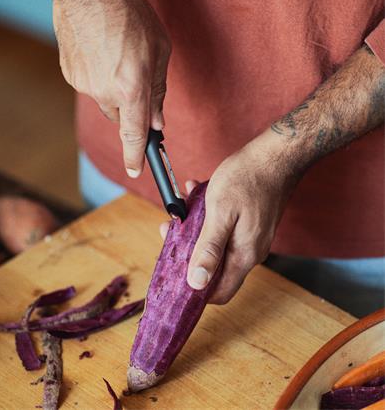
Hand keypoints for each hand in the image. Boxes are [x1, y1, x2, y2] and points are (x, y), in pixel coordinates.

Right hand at [52, 0, 170, 176]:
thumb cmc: (129, 13)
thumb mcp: (159, 50)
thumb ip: (158, 91)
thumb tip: (156, 120)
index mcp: (132, 87)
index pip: (134, 134)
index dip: (135, 157)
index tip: (136, 171)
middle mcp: (106, 92)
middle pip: (121, 118)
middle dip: (130, 108)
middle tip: (134, 80)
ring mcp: (85, 84)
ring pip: (105, 102)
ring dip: (113, 91)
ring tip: (116, 59)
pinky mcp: (70, 75)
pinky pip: (90, 87)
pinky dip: (98, 78)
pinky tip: (100, 54)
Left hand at [160, 135, 298, 303]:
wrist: (275, 155)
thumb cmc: (247, 179)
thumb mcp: (220, 213)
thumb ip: (208, 249)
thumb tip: (196, 283)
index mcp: (244, 255)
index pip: (219, 292)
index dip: (195, 289)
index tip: (174, 270)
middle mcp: (250, 251)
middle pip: (214, 268)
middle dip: (189, 250)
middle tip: (173, 228)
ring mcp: (252, 237)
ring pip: (216, 245)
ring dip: (196, 228)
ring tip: (185, 205)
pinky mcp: (250, 224)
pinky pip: (224, 229)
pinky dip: (208, 217)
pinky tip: (198, 195)